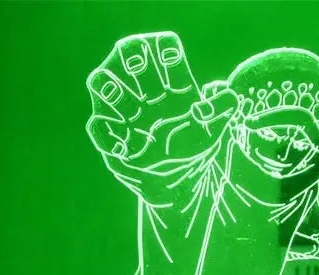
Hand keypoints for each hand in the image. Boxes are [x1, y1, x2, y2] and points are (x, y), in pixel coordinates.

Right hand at [86, 32, 237, 202]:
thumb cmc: (193, 148)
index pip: (161, 48)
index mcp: (170, 82)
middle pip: (125, 54)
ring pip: (100, 82)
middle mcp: (142, 90)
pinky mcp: (110, 135)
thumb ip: (222, 108)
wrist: (177, 182)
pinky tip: (126, 148)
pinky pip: (96, 126)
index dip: (164, 48)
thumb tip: (218, 96)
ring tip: (132, 110)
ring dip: (112, 89)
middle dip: (133, 57)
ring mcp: (122, 111)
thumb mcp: (215, 130)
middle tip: (141, 66)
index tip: (173, 60)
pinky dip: (107, 134)